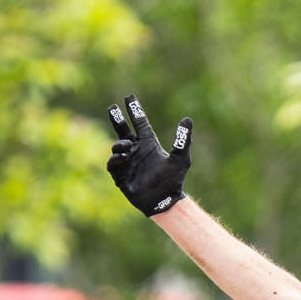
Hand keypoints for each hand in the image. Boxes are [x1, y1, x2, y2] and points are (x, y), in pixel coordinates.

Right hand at [106, 94, 192, 215]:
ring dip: (120, 144)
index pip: (140, 124)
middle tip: (112, 107)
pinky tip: (122, 157)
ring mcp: (128, 162)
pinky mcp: (121, 176)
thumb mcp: (181, 159)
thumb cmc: (174, 180)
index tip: (129, 98)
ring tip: (127, 147)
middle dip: (117, 120)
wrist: (165, 201)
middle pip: (123, 131)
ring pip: (117, 147)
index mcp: (149, 144)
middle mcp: (137, 151)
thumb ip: (183, 140)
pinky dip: (116, 159)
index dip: (135, 111)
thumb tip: (187, 119)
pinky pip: (113, 164)